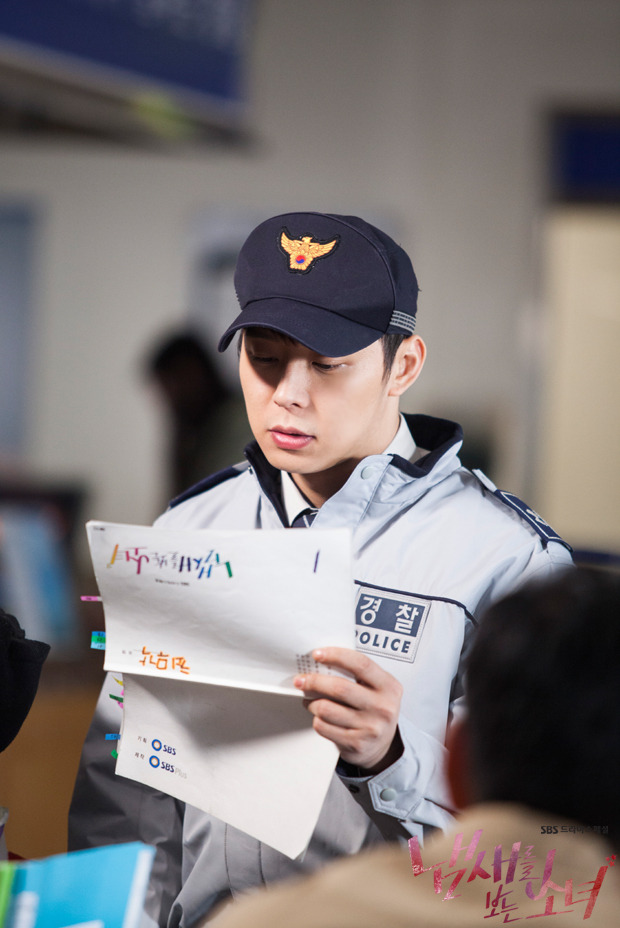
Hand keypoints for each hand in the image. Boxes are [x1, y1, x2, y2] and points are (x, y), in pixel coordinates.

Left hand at [294, 647, 402, 772]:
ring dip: (312, 703)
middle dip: (314, 681)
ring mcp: (370, 727)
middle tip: (301, 680)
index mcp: (389, 687)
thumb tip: (322, 661)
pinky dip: (316, 719)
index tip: (317, 654)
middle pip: (340, 688)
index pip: (361, 664)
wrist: (381, 746)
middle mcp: (382, 707)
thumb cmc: (374, 710)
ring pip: (326, 709)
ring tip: (310, 701)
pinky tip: (318, 717)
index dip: (336, 655)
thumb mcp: (376, 688)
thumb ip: (357, 673)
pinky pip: (323, 727)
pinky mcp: (356, 744)